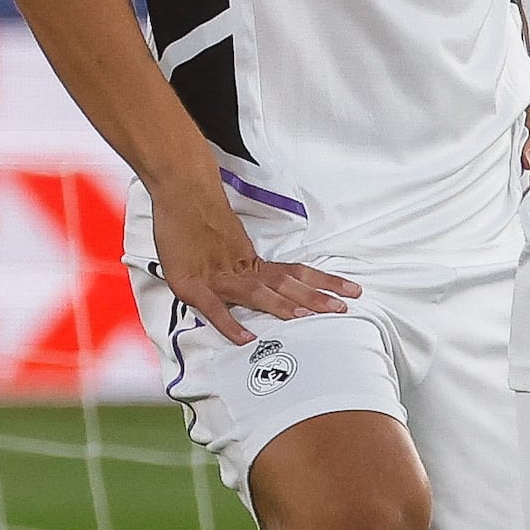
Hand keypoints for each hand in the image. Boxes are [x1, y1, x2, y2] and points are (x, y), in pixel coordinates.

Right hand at [139, 161, 357, 344]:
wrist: (181, 191)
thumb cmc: (199, 215)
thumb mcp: (227, 243)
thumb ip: (241, 265)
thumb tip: (260, 279)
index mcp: (251, 262)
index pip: (295, 274)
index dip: (322, 282)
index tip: (348, 290)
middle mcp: (241, 269)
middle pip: (285, 284)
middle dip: (314, 297)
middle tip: (342, 307)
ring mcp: (219, 277)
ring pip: (258, 293)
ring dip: (283, 306)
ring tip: (307, 319)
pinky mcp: (193, 284)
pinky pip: (214, 308)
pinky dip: (229, 324)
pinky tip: (246, 338)